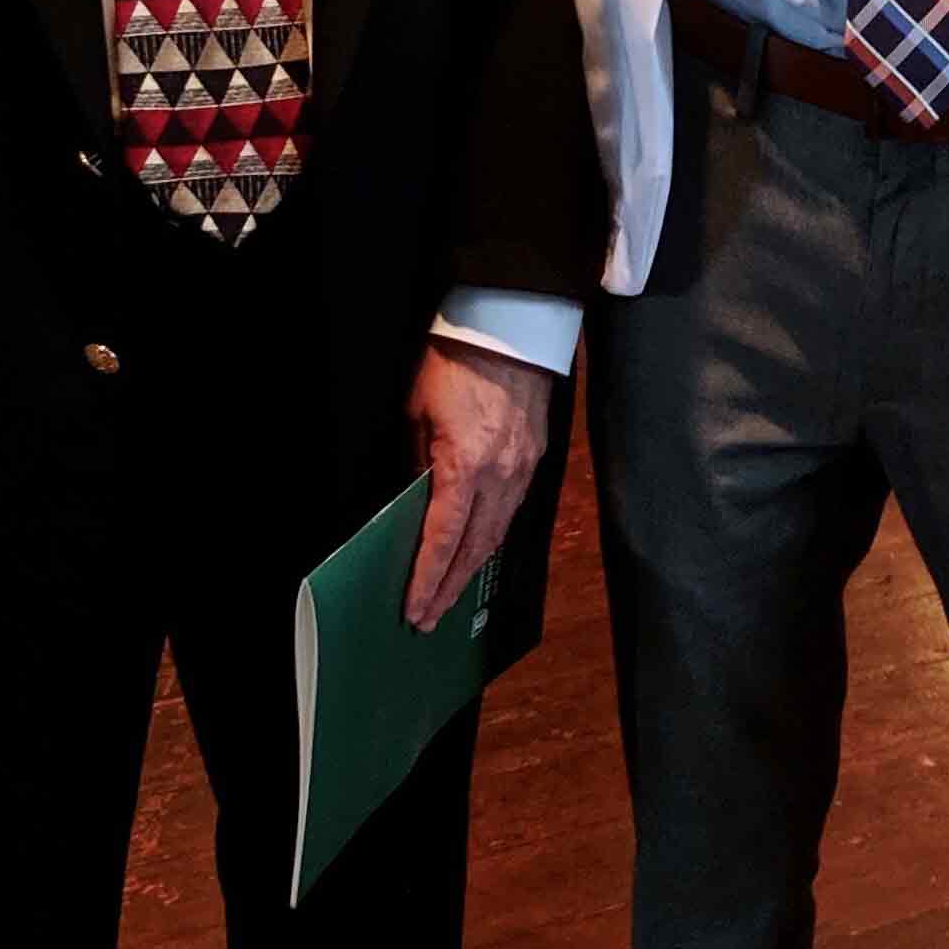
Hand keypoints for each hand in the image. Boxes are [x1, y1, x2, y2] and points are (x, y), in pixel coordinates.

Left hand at [403, 340, 555, 629]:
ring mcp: (522, 470)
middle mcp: (499, 477)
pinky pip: (511, 511)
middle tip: (428, 619)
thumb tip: (416, 504)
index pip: (442, 538)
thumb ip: (417, 465)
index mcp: (464, 466)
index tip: (414, 609)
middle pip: (474, 549)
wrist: (509, 329)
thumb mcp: (417, 414)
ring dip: (471, 569)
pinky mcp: (535, 459)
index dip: (426, 578)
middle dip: (449, 588)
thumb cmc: (453, 364)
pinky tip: (477, 551)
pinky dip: (491, 538)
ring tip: (449, 596)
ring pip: (496, 535)